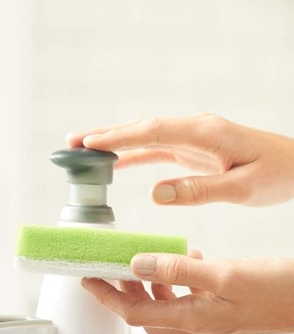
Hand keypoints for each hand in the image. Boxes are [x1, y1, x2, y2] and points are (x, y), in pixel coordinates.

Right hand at [66, 114, 293, 206]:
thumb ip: (199, 190)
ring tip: (82, 148)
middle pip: (142, 128)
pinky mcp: (193, 148)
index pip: (153, 132)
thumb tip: (155, 193)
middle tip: (72, 143)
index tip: (89, 144)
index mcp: (206, 134)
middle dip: (105, 135)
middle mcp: (195, 129)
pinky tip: (114, 161)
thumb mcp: (242, 189)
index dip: (118, 138)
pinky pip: (156, 148)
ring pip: (145, 136)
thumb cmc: (277, 175)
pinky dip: (132, 152)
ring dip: (114, 141)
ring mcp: (193, 137)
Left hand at [81, 253, 293, 333]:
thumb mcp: (225, 275)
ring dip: (151, 283)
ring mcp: (212, 320)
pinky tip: (189, 259)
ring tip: (143, 260)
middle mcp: (198, 325)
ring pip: (168, 304)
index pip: (134, 312)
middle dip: (124, 291)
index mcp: (192, 320)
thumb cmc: (278, 291)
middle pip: (146, 311)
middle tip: (110, 268)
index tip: (88, 280)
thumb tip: (137, 264)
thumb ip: (179, 270)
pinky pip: (192, 297)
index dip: (108, 297)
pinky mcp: (225, 310)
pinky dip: (181, 280)